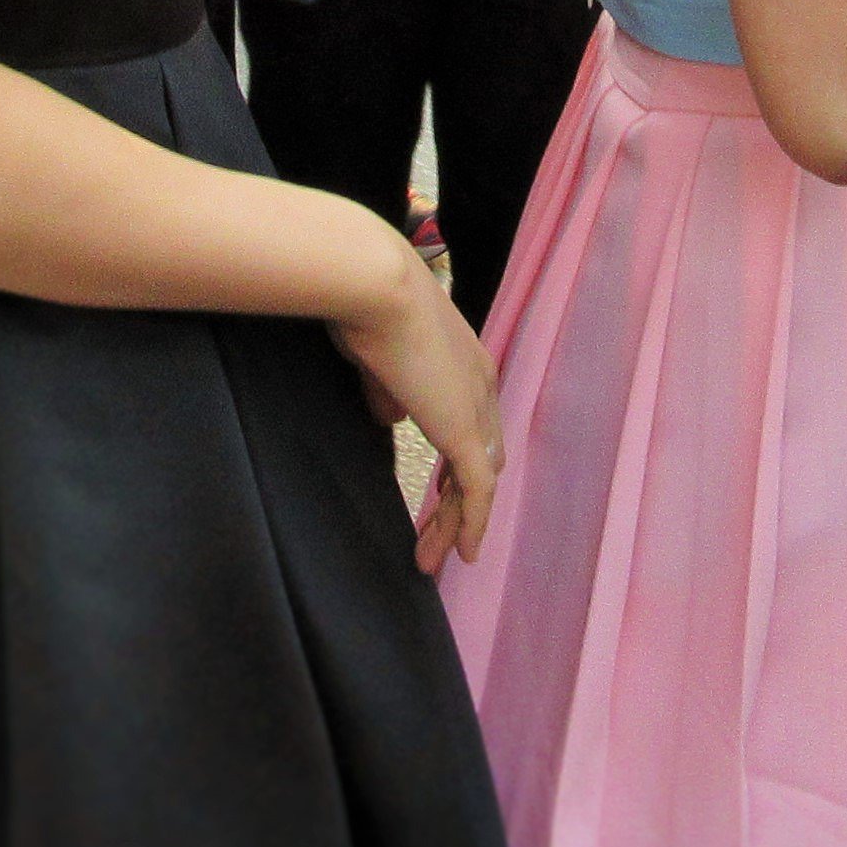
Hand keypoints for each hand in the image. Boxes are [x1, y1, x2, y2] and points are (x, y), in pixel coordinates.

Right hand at [327, 225, 502, 574]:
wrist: (375, 286)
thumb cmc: (364, 306)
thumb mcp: (377, 357)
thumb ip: (389, 391)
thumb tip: (392, 419)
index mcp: (466, 362)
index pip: (473, 424)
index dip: (458, 463)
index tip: (438, 494)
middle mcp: (481, 384)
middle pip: (481, 458)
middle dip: (459, 501)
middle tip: (436, 536)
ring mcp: (475, 407)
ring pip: (476, 482)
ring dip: (455, 523)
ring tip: (431, 560)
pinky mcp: (464, 430)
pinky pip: (476, 490)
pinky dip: (472, 524)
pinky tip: (460, 554)